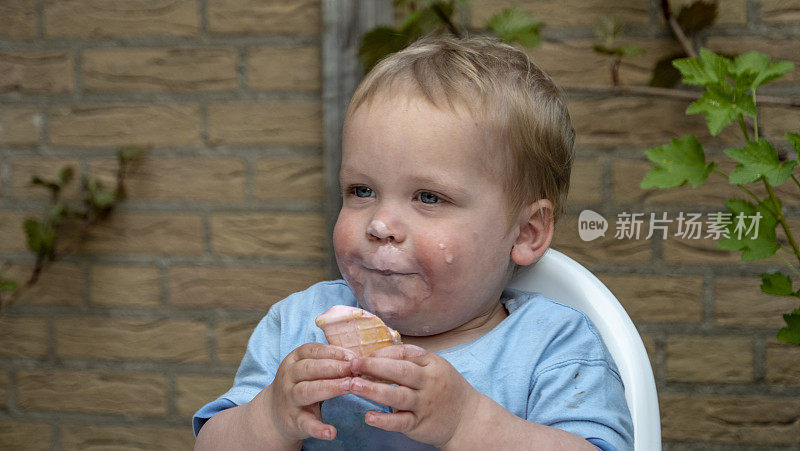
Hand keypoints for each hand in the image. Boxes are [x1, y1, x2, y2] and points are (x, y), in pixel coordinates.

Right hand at [259, 342, 356, 444]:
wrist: (274, 412)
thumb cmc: (300, 383)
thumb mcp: (308, 368)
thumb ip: (328, 362)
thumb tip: (356, 359)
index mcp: (294, 360)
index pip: (312, 351)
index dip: (333, 352)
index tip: (352, 357)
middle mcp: (288, 377)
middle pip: (309, 368)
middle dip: (333, 367)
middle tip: (354, 369)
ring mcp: (289, 399)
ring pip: (307, 391)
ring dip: (330, 388)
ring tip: (349, 386)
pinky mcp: (293, 420)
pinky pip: (305, 423)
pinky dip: (318, 429)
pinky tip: (332, 432)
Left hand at [348, 344, 482, 447]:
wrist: (468, 418)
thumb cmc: (446, 388)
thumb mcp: (435, 367)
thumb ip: (411, 360)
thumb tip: (377, 354)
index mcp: (431, 364)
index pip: (404, 353)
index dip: (381, 354)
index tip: (362, 356)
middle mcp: (429, 383)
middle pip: (400, 371)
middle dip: (374, 366)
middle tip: (352, 365)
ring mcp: (424, 404)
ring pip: (398, 396)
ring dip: (374, 391)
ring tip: (354, 385)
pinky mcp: (420, 424)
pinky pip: (400, 422)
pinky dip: (384, 420)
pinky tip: (369, 416)